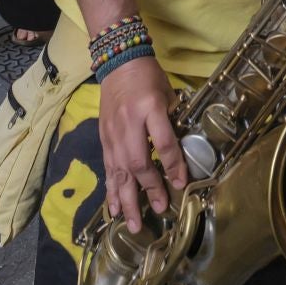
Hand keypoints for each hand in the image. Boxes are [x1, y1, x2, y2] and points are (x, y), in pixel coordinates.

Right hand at [97, 55, 184, 233]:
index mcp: (149, 108)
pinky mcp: (103, 138)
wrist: (117, 61)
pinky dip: (111, 190)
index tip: (182, 183)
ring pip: (120, 171)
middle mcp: (128, 124)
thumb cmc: (148, 76)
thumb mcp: (167, 93)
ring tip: (133, 223)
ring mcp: (112, 133)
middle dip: (149, 190)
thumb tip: (181, 152)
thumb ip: (173, 120)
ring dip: (127, 199)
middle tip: (158, 210)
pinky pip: (108, 168)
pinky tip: (114, 208)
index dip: (173, 165)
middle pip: (138, 162)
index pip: (163, 143)